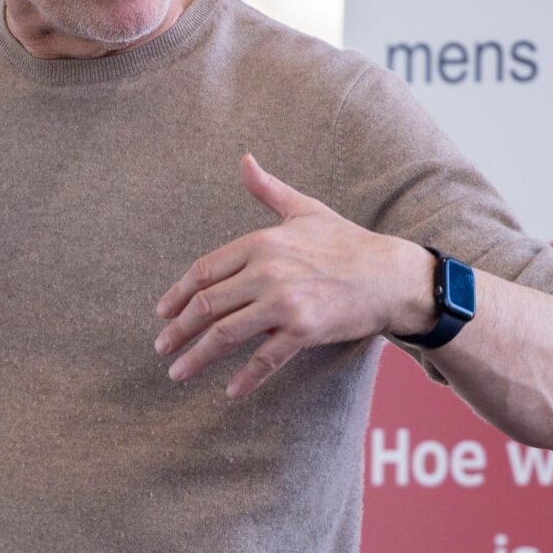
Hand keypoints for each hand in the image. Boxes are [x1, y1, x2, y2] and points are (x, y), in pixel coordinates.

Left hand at [153, 154, 431, 398]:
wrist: (391, 275)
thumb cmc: (346, 242)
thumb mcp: (305, 210)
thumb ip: (268, 190)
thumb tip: (245, 160)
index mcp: (260, 242)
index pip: (203, 271)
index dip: (178, 294)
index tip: (163, 312)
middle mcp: (266, 272)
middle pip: (206, 305)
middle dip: (177, 330)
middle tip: (161, 348)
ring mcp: (284, 303)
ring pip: (225, 334)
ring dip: (196, 358)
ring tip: (177, 373)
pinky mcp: (303, 330)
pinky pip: (264, 359)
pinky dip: (245, 378)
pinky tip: (230, 391)